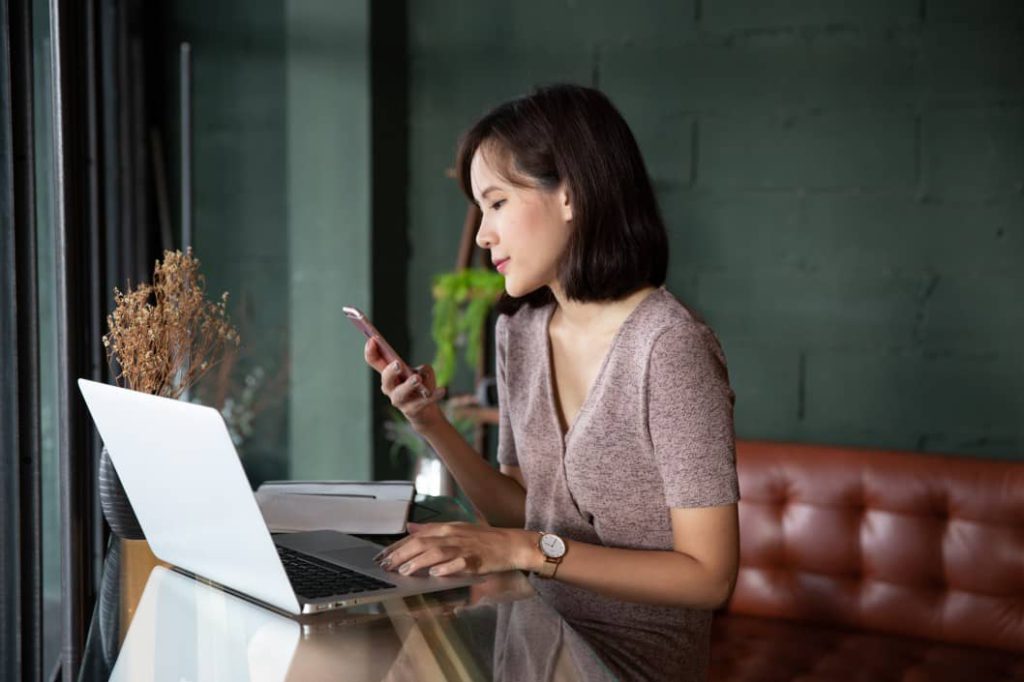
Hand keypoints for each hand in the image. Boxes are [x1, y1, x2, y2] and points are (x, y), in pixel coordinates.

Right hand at [364, 337, 445, 431]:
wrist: (426, 411)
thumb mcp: (424, 372)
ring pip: (400, 394)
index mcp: (389, 374)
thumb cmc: (421, 386)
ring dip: (408, 385)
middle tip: (397, 363)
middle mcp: (390, 388)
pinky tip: (442, 390)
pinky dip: (432, 396)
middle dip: (390, 371)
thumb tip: (421, 374)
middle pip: (386, 379)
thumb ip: (423, 369)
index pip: (375, 361)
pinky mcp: (412, 410)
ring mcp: (399, 401)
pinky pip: (422, 402)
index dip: (371, 351)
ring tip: (417, 379)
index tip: (373, 339)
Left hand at [374, 522, 539, 577]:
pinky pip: (459, 563)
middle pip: (423, 542)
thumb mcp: (456, 529)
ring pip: (437, 552)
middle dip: (401, 554)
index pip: (417, 535)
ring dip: (418, 561)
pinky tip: (435, 574)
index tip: (382, 556)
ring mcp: (464, 547)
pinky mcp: (476, 559)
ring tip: (404, 571)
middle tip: (386, 566)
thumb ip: (432, 530)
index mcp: (447, 528)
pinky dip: (446, 568)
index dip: (398, 545)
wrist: (511, 543)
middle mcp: (453, 535)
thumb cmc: (484, 539)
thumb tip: (411, 527)